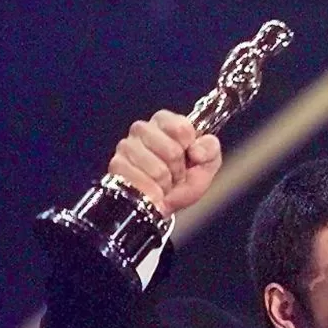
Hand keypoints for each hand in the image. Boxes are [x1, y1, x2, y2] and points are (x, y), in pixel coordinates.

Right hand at [108, 110, 222, 216]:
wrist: (164, 204)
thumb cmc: (183, 181)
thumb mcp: (207, 164)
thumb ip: (210, 150)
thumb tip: (197, 150)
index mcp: (165, 122)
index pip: (181, 128)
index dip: (190, 146)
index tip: (189, 155)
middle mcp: (142, 129)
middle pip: (172, 150)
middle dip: (179, 169)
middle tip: (175, 174)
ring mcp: (126, 147)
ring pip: (158, 169)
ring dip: (166, 183)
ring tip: (163, 183)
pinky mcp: (116, 166)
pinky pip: (143, 182)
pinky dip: (153, 192)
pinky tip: (152, 191)